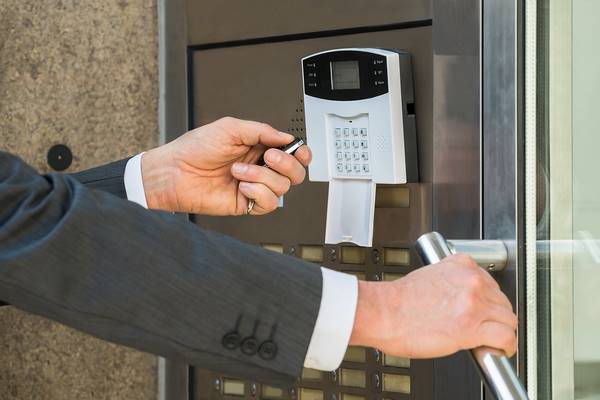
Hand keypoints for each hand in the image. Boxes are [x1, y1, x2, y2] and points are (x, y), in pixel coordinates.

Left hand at [140, 117, 311, 214]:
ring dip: (262, 176)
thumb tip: (286, 137)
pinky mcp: (246, 203)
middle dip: (286, 164)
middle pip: (295, 172)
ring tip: (239, 171)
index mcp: (257, 147)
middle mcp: (259, 167)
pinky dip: (258, 192)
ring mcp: (254, 186)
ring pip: (282, 187)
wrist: (174, 172)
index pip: (292, 152)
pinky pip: (268, 203)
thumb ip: (261, 131)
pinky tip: (242, 186)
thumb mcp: (230, 128)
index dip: (301, 152)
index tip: (299, 150)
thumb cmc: (194, 149)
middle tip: (267, 157)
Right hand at [349, 254, 517, 358]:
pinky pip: (506, 338)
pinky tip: (497, 350)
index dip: (488, 301)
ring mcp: (473, 303)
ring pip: (508, 320)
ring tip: (491, 341)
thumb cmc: (398, 301)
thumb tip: (463, 299)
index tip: (483, 310)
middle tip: (484, 328)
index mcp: (461, 265)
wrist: (383, 313)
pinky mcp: (471, 327)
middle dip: (495, 317)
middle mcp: (471, 281)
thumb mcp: (429, 276)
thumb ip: (452, 283)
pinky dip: (506, 347)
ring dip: (502, 332)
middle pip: (502, 301)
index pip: (491, 282)